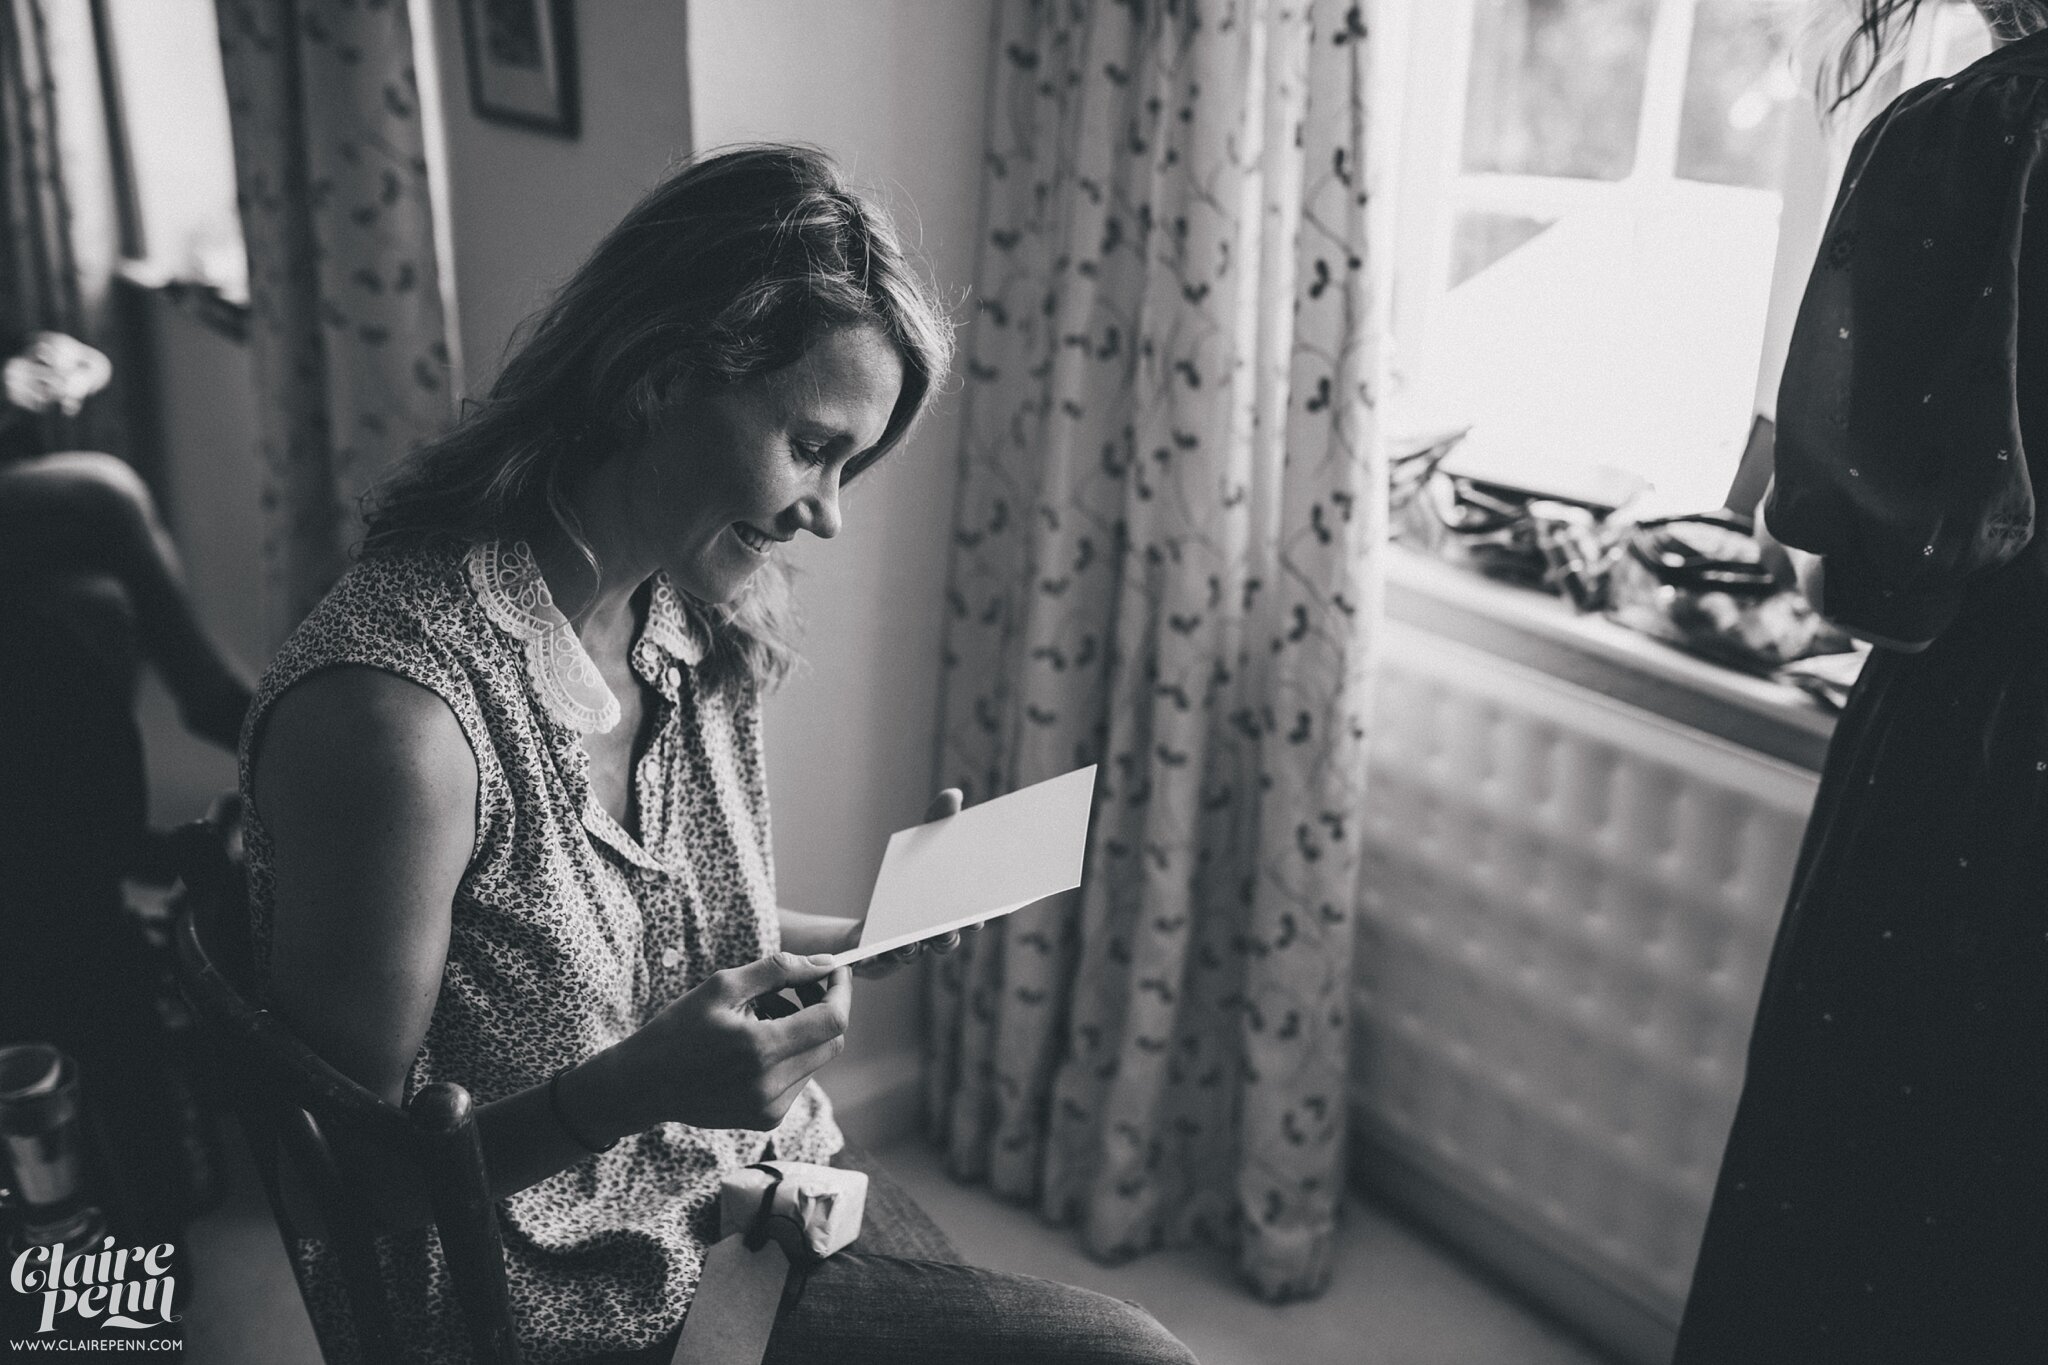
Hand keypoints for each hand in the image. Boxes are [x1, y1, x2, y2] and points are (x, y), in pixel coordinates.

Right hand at [577, 952, 850, 1133]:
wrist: (643, 1085)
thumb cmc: (679, 1029)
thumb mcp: (723, 986)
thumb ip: (778, 970)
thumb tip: (825, 962)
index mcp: (760, 1049)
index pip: (832, 1020)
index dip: (841, 991)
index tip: (836, 970)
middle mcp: (771, 1086)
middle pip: (832, 1041)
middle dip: (824, 1007)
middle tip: (799, 985)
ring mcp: (771, 1108)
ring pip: (817, 1060)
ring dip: (805, 1031)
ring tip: (766, 1012)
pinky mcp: (767, 1119)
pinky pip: (799, 1079)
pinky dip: (791, 1054)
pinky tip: (758, 1042)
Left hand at [852, 787, 986, 977]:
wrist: (870, 920)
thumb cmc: (905, 882)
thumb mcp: (919, 846)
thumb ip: (936, 823)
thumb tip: (953, 794)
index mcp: (949, 910)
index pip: (971, 916)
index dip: (979, 916)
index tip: (985, 913)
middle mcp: (934, 933)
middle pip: (946, 937)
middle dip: (950, 933)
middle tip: (952, 927)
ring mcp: (909, 947)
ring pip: (917, 951)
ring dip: (916, 947)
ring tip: (911, 941)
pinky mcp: (881, 955)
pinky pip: (881, 961)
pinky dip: (879, 958)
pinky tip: (875, 953)